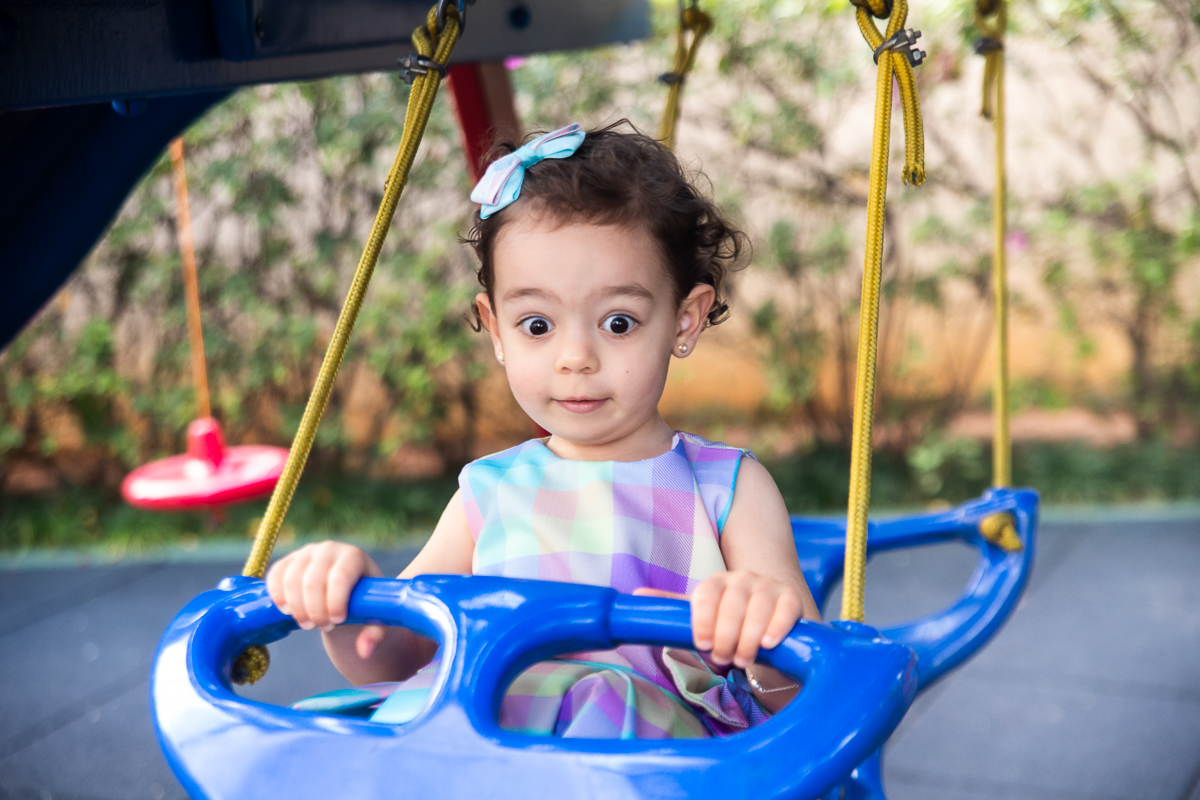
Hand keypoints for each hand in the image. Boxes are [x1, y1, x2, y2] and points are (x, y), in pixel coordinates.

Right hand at [265, 541, 385, 658]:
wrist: (345, 591)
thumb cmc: (364, 603)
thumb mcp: (375, 617)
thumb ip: (375, 634)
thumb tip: (365, 650)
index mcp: (353, 557)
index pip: (340, 577)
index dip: (335, 601)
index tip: (337, 620)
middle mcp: (329, 550)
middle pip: (313, 580)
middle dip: (315, 610)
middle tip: (322, 626)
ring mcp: (306, 553)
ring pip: (291, 579)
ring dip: (296, 607)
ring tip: (308, 624)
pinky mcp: (289, 560)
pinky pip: (276, 575)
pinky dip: (277, 595)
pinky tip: (286, 611)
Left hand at [636, 570, 803, 667]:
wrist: (767, 616)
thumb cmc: (727, 618)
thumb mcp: (700, 613)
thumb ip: (672, 605)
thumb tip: (637, 594)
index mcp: (716, 583)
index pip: (706, 595)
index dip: (702, 620)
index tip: (702, 644)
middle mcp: (742, 580)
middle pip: (732, 604)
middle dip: (726, 635)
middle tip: (724, 659)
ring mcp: (767, 587)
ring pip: (758, 608)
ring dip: (748, 637)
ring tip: (742, 658)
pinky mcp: (790, 598)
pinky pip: (785, 609)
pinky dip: (777, 626)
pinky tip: (767, 643)